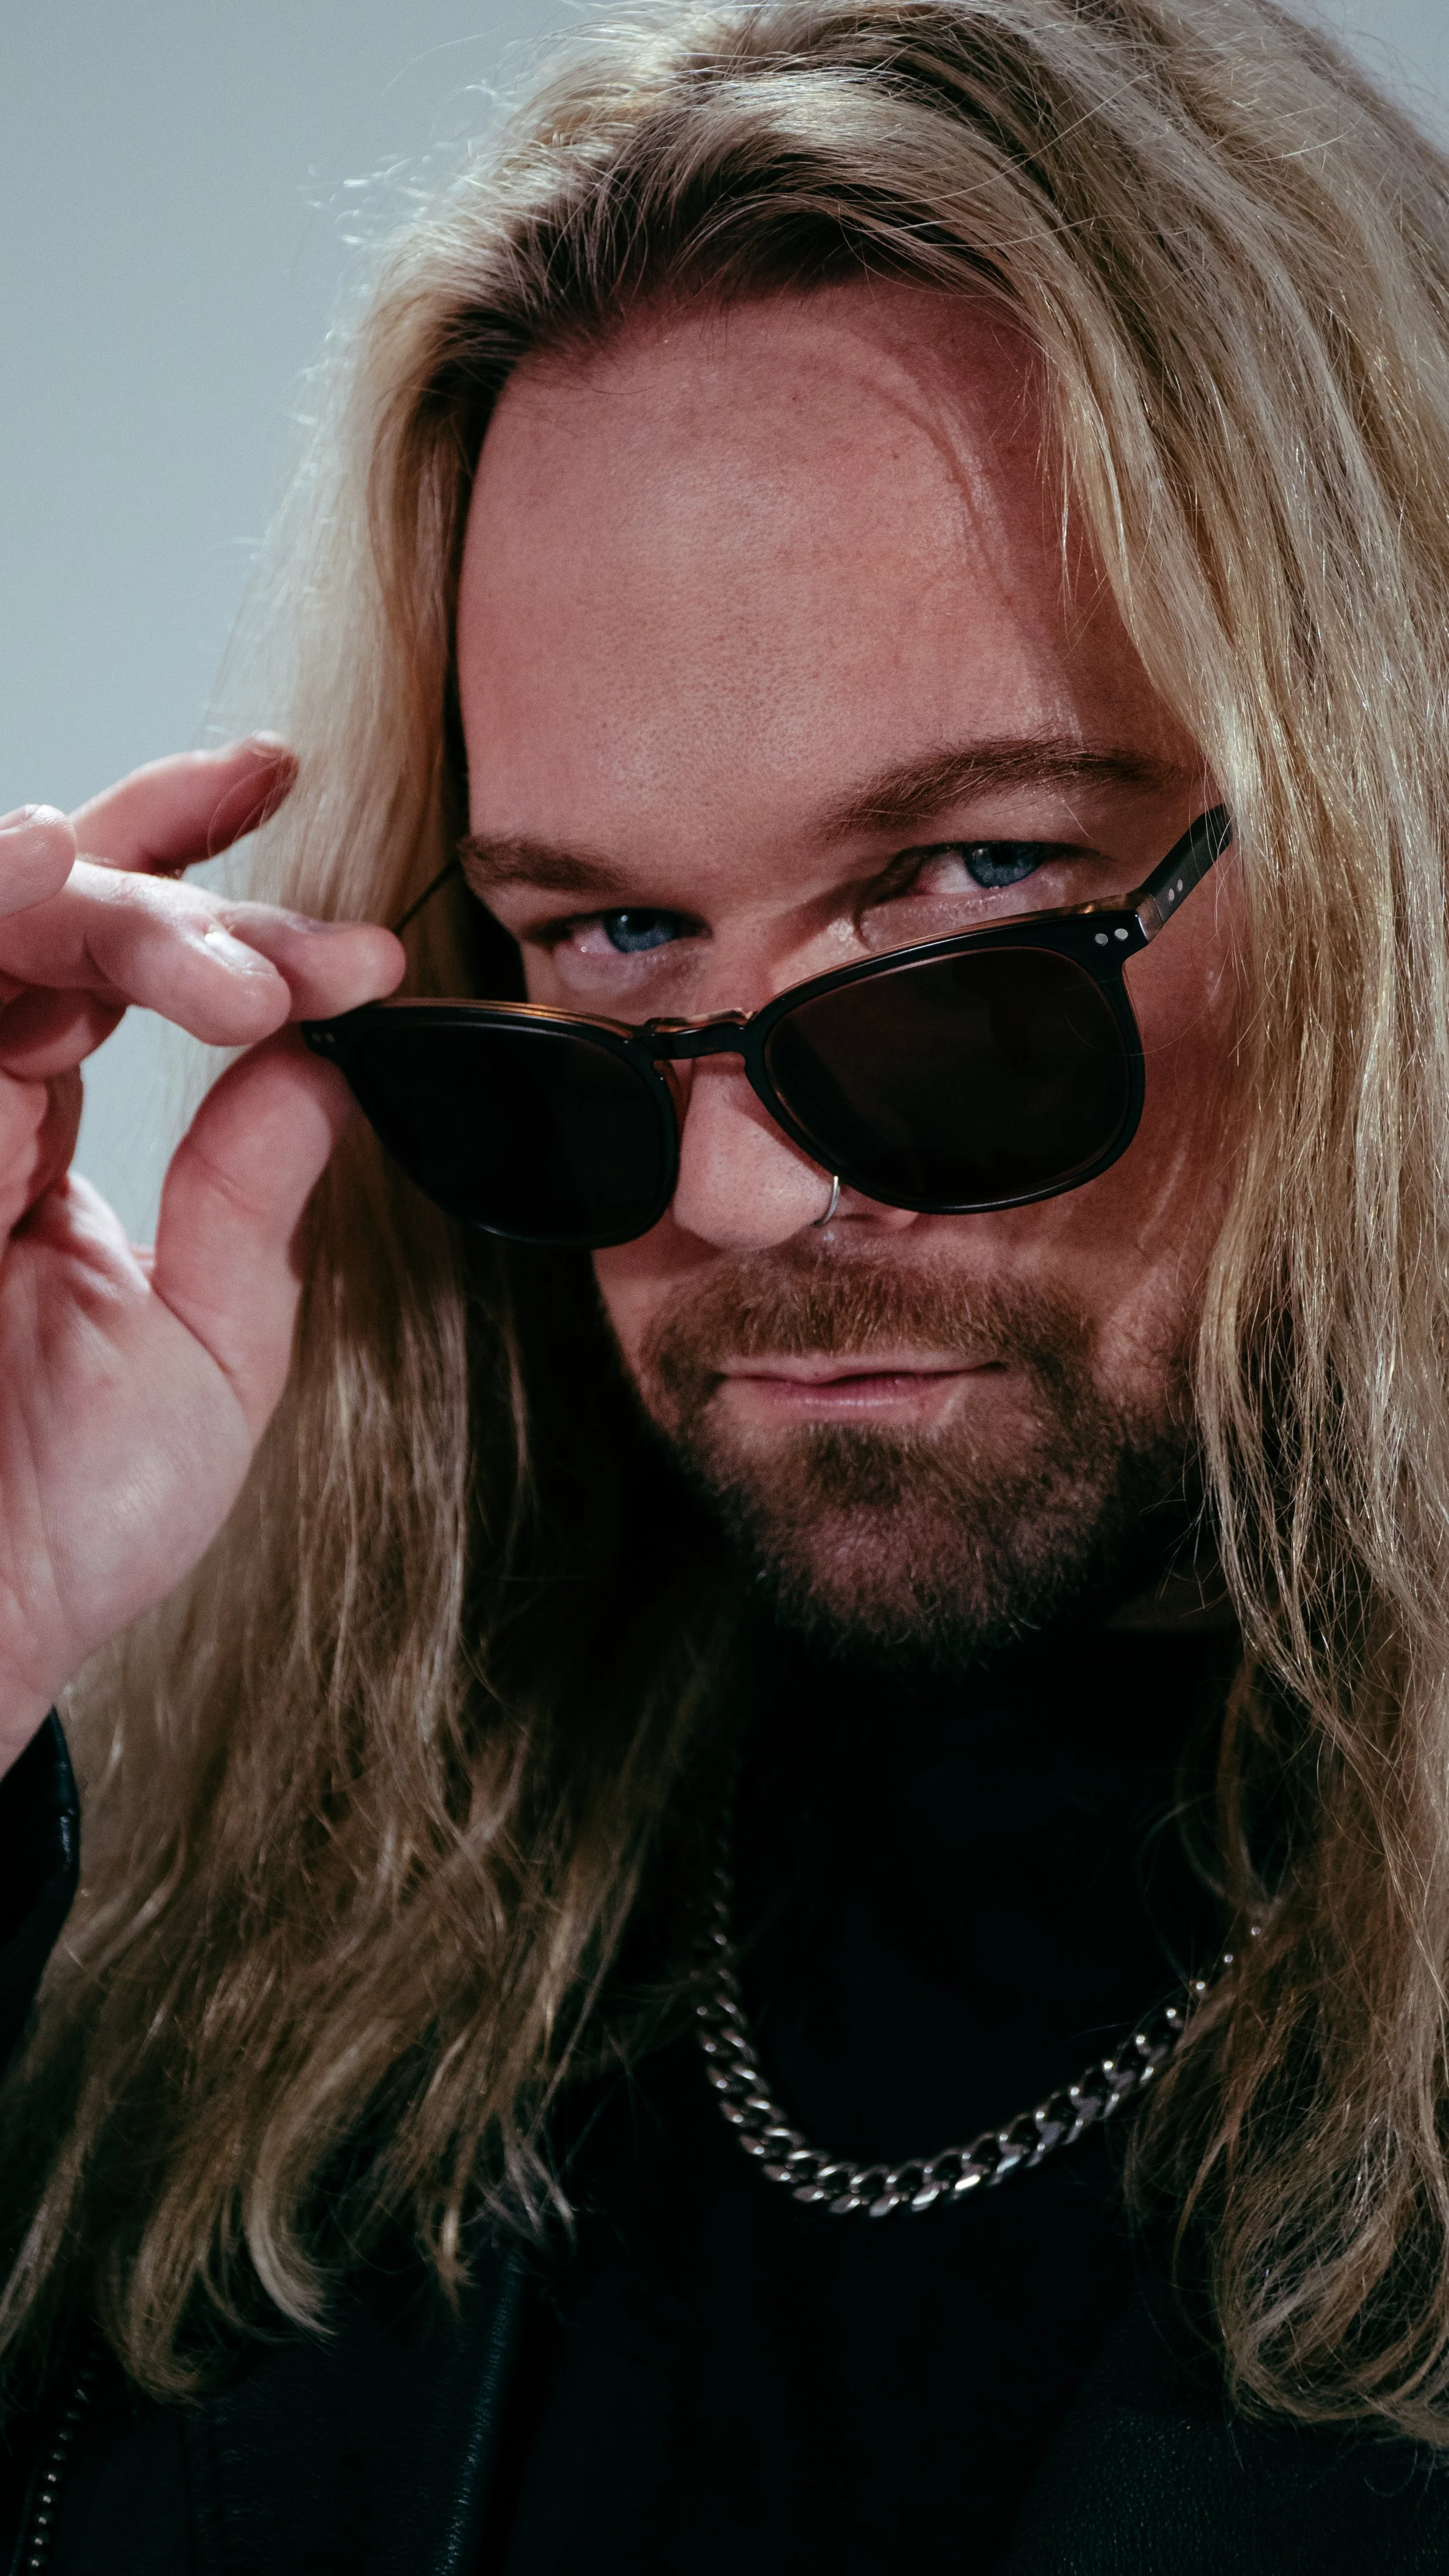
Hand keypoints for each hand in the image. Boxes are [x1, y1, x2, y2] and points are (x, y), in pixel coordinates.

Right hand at [0, 739, 403, 1775]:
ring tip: (228, 960)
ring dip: (109, 903)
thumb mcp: (205, 1349)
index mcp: (23, 1137)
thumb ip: (247, 1197)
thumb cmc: (60, 1525)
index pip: (97, 956)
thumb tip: (321, 1063)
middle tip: (300, 916)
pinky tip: (68, 884)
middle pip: (38, 909)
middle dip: (173, 880)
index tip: (294, 812)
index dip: (183, 862)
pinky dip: (4, 921)